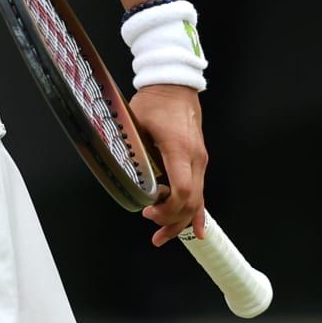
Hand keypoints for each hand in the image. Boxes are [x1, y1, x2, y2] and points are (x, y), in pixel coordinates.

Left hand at [129, 84, 206, 245]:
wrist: (175, 86)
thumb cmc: (156, 102)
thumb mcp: (136, 123)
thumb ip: (131, 149)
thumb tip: (120, 171)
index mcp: (180, 149)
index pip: (183, 189)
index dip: (168, 208)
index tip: (149, 212)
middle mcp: (195, 158)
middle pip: (191, 200)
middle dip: (172, 220)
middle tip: (151, 226)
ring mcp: (200, 161)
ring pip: (197, 200)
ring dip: (181, 220)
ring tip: (164, 236)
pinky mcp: (199, 161)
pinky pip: (202, 192)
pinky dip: (197, 212)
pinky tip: (196, 229)